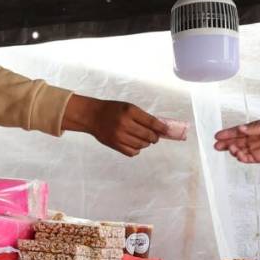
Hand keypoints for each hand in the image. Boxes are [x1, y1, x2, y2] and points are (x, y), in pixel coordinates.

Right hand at [63, 95, 178, 156]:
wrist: (92, 116)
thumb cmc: (112, 110)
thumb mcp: (128, 107)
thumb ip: (142, 117)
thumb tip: (159, 128)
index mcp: (130, 111)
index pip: (151, 122)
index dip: (161, 128)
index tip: (167, 131)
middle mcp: (125, 123)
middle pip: (148, 135)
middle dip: (155, 137)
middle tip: (155, 137)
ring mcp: (119, 136)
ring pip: (142, 145)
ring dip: (146, 143)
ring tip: (144, 140)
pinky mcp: (115, 145)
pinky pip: (132, 152)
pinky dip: (137, 149)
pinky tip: (135, 144)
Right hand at [214, 120, 259, 164]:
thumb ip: (254, 128)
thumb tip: (241, 129)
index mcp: (254, 129)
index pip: (238, 131)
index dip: (227, 133)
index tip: (218, 136)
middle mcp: (253, 139)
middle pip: (236, 141)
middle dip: (225, 143)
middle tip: (217, 146)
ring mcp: (255, 149)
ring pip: (239, 150)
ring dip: (233, 150)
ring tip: (232, 149)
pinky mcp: (259, 158)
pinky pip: (247, 158)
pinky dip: (241, 158)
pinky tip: (238, 156)